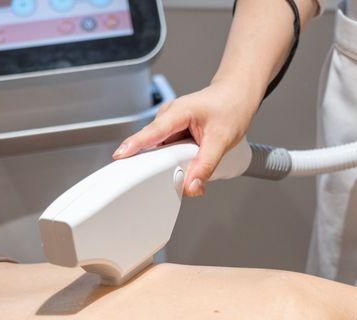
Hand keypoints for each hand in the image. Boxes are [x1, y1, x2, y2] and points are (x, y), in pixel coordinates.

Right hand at [112, 80, 258, 196]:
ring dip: (165, 163)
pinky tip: (183, 162)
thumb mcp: (221, 140)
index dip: (135, 144)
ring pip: (158, 149)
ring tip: (182, 167)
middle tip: (166, 179)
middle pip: (150, 144)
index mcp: (178, 112)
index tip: (120, 156)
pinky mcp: (172, 131)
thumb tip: (192, 187)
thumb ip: (206, 166)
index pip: (153, 131)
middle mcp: (168, 116)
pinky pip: (165, 150)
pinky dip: (171, 159)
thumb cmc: (230, 108)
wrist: (236, 95)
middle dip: (153, 164)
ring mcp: (168, 124)